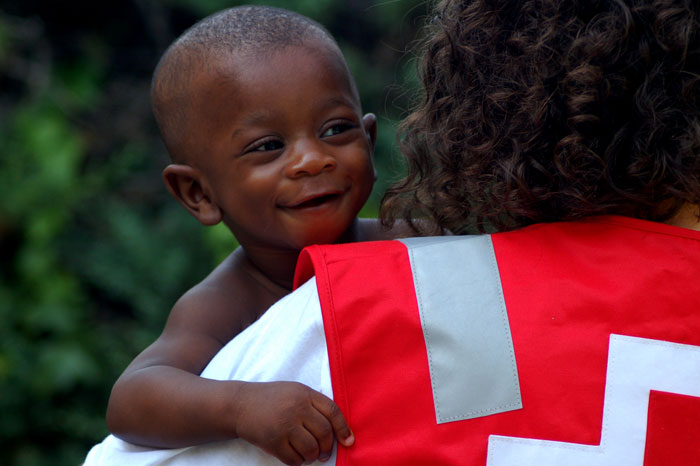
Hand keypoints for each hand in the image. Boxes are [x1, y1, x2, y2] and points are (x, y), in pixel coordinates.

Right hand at [233, 381, 353, 465]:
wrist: (241, 404)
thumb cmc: (273, 399)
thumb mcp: (295, 392)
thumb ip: (315, 406)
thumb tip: (340, 431)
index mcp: (304, 394)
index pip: (333, 411)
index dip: (343, 428)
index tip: (348, 441)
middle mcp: (296, 408)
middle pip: (324, 433)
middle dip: (328, 448)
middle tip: (324, 453)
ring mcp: (284, 425)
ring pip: (311, 449)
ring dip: (313, 456)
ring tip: (309, 454)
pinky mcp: (272, 441)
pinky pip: (294, 459)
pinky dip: (298, 462)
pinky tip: (295, 456)